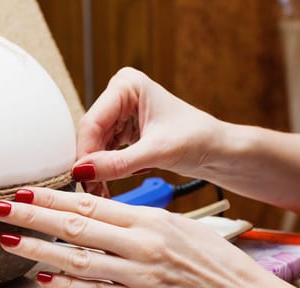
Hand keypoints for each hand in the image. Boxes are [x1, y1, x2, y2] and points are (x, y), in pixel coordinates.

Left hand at [0, 187, 277, 287]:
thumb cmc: (211, 256)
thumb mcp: (176, 223)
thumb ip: (137, 218)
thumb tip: (101, 214)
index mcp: (149, 220)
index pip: (90, 205)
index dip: (53, 198)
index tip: (26, 191)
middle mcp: (140, 245)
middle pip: (76, 227)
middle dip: (34, 217)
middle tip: (2, 210)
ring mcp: (138, 276)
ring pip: (78, 259)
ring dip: (40, 250)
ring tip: (10, 242)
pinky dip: (66, 285)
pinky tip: (43, 278)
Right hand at [73, 68, 223, 193]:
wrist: (217, 150)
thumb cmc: (198, 138)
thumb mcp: (156, 152)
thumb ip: (118, 163)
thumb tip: (84, 171)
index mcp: (127, 85)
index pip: (93, 121)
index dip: (85, 151)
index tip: (82, 176)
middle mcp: (120, 95)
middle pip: (91, 134)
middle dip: (91, 163)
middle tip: (90, 188)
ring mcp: (120, 112)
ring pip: (95, 144)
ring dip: (97, 169)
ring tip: (100, 190)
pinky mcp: (122, 129)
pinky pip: (104, 151)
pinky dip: (105, 168)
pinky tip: (107, 183)